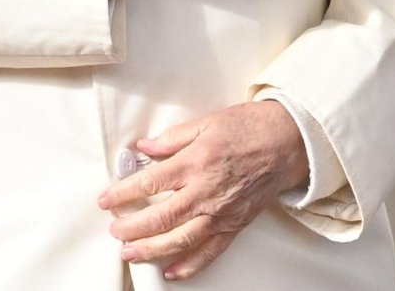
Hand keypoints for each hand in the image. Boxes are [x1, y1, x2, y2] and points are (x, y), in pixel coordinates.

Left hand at [98, 102, 307, 280]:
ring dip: (151, 249)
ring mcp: (221, 213)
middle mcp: (206, 192)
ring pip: (180, 239)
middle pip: (160, 217)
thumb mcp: (206, 122)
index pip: (149, 183)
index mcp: (195, 163)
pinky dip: (189, 265)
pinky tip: (171, 270)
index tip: (107, 199)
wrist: (287, 142)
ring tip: (130, 253)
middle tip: (114, 229)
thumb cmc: (249, 128)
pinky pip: (210, 252)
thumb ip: (172, 138)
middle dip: (131, 226)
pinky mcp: (234, 225)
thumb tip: (144, 148)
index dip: (123, 193)